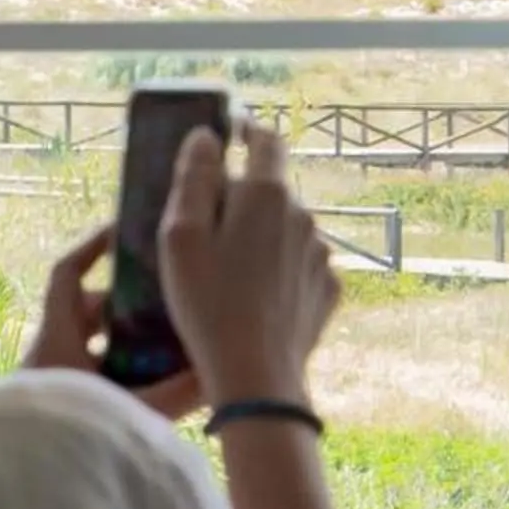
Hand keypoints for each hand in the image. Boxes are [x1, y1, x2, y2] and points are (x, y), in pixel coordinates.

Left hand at [21, 221, 202, 421]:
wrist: (21, 492)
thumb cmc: (66, 441)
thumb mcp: (130, 413)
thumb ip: (176, 394)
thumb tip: (222, 372)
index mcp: (56, 338)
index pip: (67, 274)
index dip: (93, 247)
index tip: (126, 233)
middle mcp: (51, 354)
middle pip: (91, 312)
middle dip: (132, 307)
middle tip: (172, 305)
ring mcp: (53, 381)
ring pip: (94, 348)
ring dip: (129, 346)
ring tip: (172, 348)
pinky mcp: (59, 407)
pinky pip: (94, 378)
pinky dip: (122, 376)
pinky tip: (154, 391)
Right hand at [158, 122, 339, 407]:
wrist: (256, 377)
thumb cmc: (208, 304)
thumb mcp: (181, 236)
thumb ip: (194, 178)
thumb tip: (206, 136)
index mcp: (266, 195)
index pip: (266, 141)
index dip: (249, 131)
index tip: (234, 131)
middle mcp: (303, 216)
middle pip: (271, 191)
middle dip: (244, 199)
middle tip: (208, 230)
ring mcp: (320, 255)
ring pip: (286, 231)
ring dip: (262, 238)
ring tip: (229, 274)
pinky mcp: (327, 290)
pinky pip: (298, 267)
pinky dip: (278, 272)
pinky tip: (254, 299)